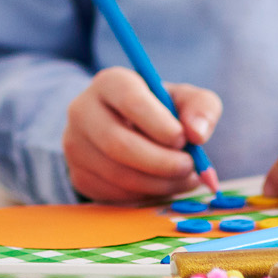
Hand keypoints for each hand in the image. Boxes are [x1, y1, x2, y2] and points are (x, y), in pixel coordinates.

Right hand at [63, 67, 220, 202]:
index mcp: (110, 83)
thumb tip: (198, 134)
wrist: (125, 128)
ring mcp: (76, 145)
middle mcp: (83, 110)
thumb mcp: (184, 99)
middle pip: (119, 144)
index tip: (183, 139)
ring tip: (184, 178)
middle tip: (189, 167)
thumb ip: (201, 107)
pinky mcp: (79, 175)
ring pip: (117, 174)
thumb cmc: (159, 111)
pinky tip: (162, 185)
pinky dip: (145, 195)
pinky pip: (114, 194)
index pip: (129, 100)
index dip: (159, 124)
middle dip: (161, 162)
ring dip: (159, 183)